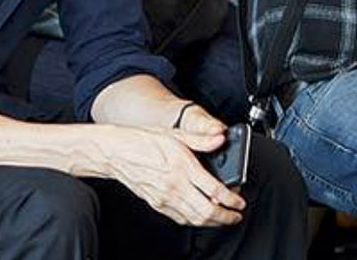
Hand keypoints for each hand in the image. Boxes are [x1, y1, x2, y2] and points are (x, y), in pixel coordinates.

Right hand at [101, 124, 244, 227]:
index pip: (215, 190)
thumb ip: (201, 139)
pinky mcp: (157, 204)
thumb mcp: (175, 134)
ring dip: (213, 222)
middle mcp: (175, 185)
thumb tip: (220, 138)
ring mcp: (165, 197)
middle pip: (208, 211)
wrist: (117, 152)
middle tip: (236, 216)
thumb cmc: (142, 141)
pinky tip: (200, 216)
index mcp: (182, 166)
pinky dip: (195, 221)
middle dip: (227, 217)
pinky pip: (181, 219)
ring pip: (195, 219)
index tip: (239, 202)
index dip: (232, 199)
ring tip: (223, 218)